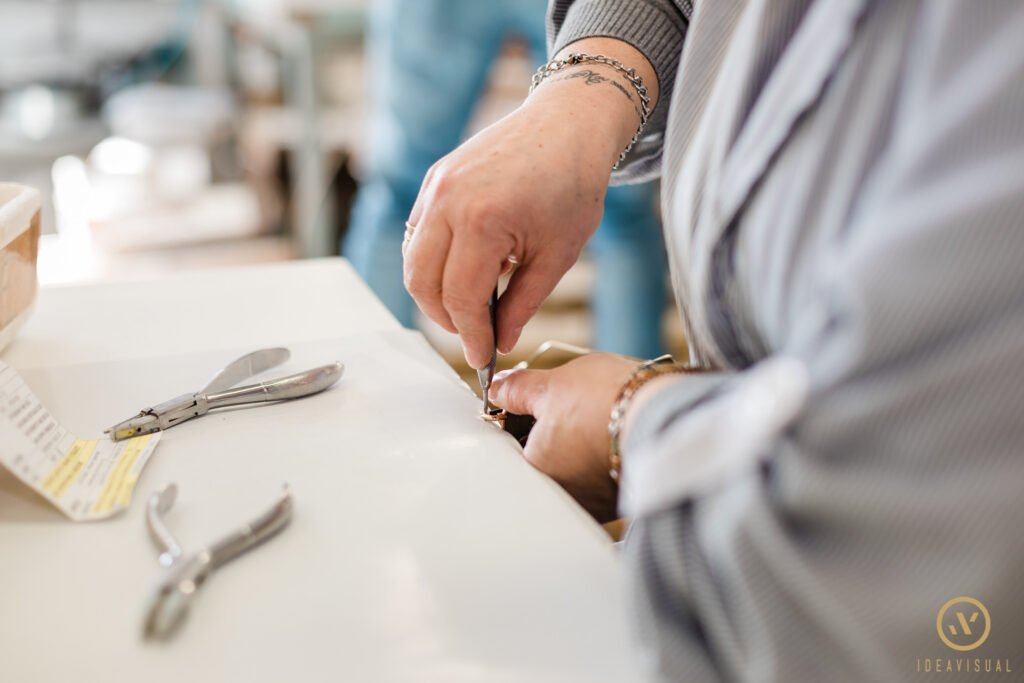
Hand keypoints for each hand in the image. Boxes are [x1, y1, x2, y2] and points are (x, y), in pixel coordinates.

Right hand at [402, 38, 657, 368]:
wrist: (569, 124)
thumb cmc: (573, 184)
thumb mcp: (557, 256)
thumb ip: (522, 305)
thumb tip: (498, 342)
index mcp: (482, 220)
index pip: (460, 298)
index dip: (471, 336)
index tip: (483, 359)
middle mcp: (448, 201)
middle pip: (422, 283)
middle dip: (446, 319)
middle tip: (475, 335)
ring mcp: (436, 187)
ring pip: (413, 261)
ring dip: (435, 293)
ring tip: (472, 306)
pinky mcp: (435, 180)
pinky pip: (418, 234)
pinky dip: (433, 262)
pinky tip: (466, 270)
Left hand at [490, 353, 638, 521]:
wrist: (667, 415)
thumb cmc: (608, 401)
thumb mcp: (553, 384)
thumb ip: (518, 389)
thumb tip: (500, 388)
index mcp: (537, 472)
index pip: (513, 449)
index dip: (521, 421)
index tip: (532, 405)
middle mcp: (563, 497)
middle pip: (545, 461)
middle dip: (552, 434)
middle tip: (568, 408)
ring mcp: (597, 502)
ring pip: (576, 470)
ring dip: (580, 446)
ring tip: (595, 417)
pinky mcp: (624, 498)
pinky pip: (604, 475)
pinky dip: (605, 455)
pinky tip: (614, 433)